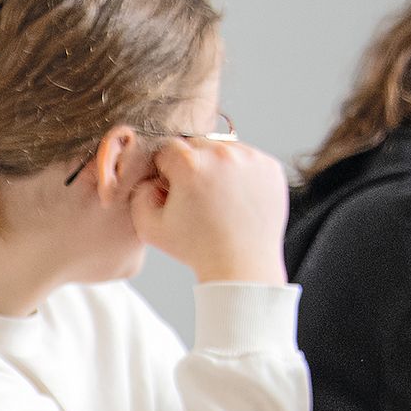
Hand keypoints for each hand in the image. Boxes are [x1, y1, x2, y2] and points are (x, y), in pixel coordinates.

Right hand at [132, 136, 289, 285]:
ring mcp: (250, 159)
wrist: (241, 266)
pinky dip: (241, 173)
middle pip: (197, 144)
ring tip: (218, 198)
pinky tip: (237, 198)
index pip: (168, 149)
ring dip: (217, 166)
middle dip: (192, 166)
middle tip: (196, 196)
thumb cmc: (196, 249)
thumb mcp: (149, 228)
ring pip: (224, 149)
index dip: (166, 170)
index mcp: (190, 165)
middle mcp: (222, 155)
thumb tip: (150, 177)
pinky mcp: (271, 167)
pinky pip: (249, 159)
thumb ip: (139, 194)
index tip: (173, 189)